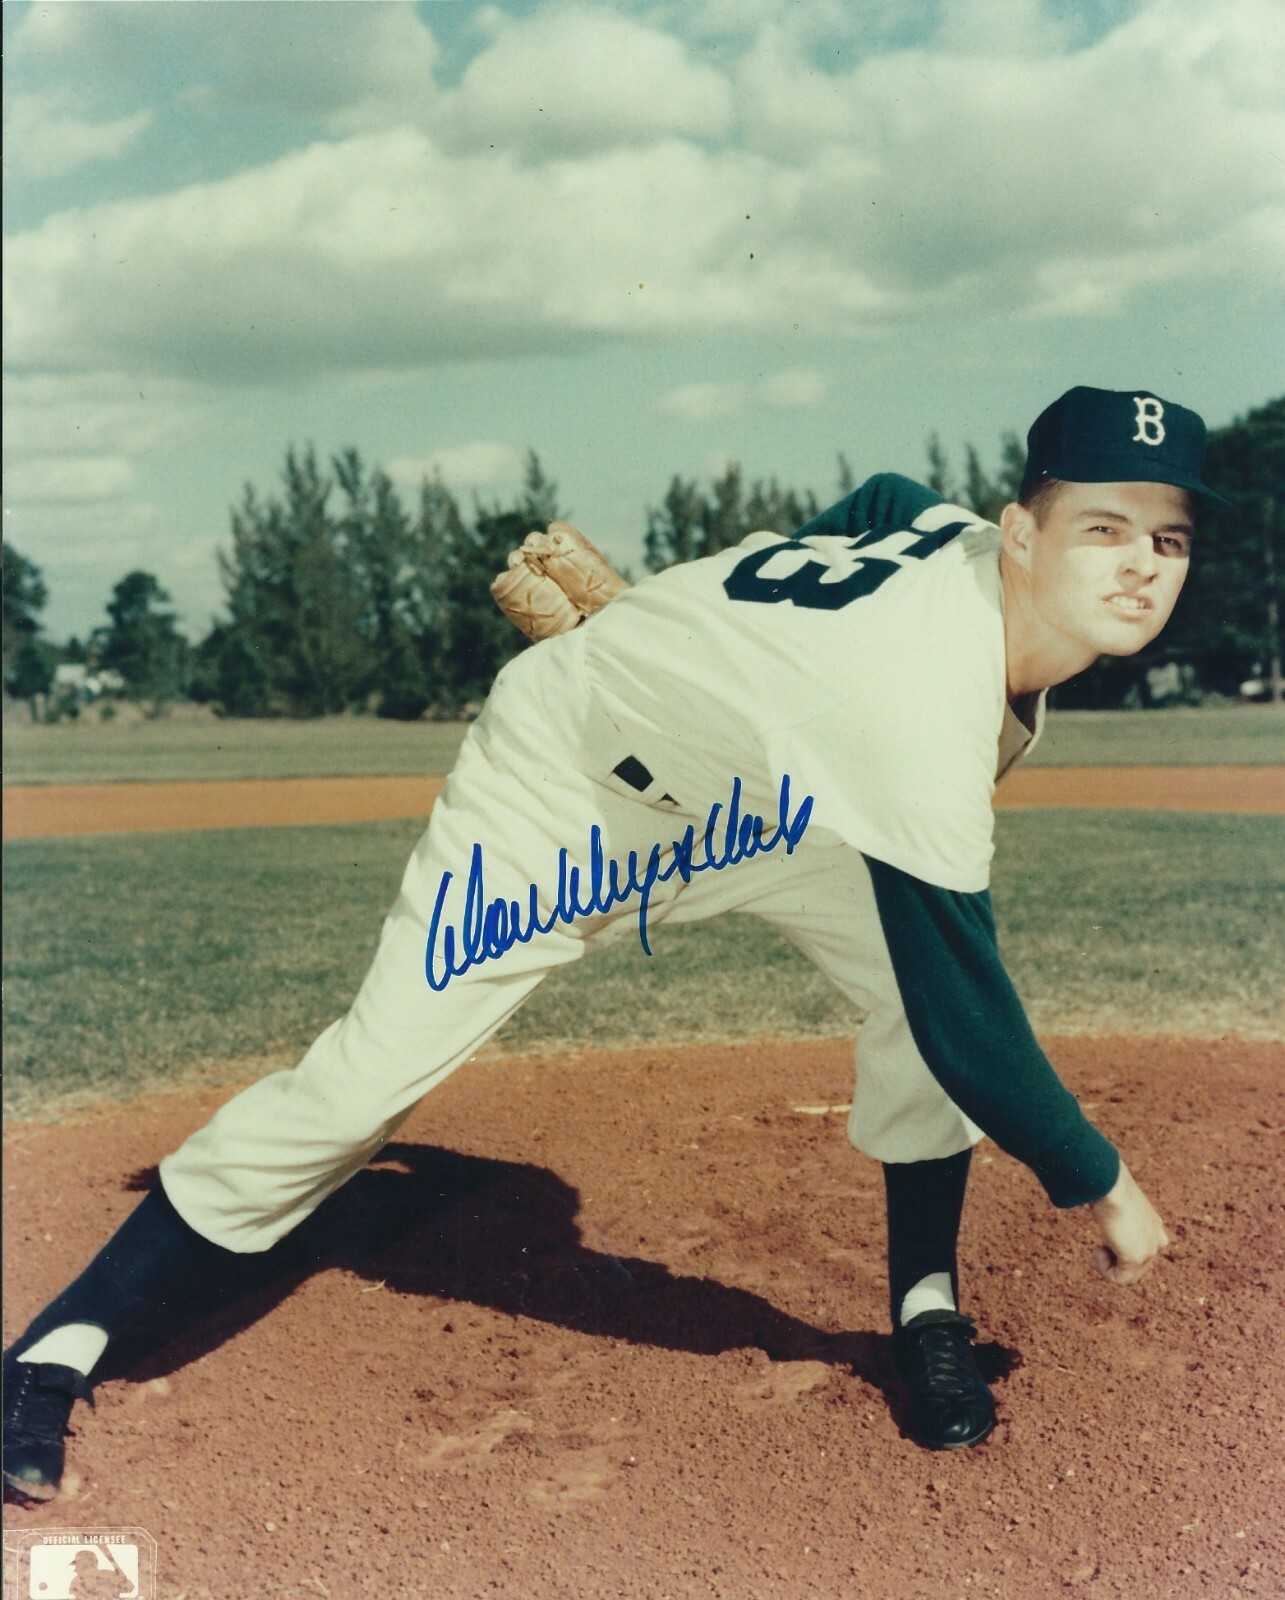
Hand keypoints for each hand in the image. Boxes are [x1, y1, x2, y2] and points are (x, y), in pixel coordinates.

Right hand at [1088, 1159, 1169, 1284]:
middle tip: (1098, 1246)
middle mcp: (1157, 1240)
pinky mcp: (1136, 1258)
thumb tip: (1094, 1189)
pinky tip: (1097, 1249)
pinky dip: (1103, 1269)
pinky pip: (1119, 1279)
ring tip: (1097, 1248)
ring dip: (1107, 1266)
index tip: (1103, 1239)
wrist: (1110, 1185)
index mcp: (1155, 1226)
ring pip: (1127, 1276)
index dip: (1117, 1251)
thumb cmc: (1107, 1186)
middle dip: (1113, 1260)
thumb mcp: (1113, 1199)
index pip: (1142, 1251)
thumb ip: (1114, 1210)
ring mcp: (1149, 1250)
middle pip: (1134, 1267)